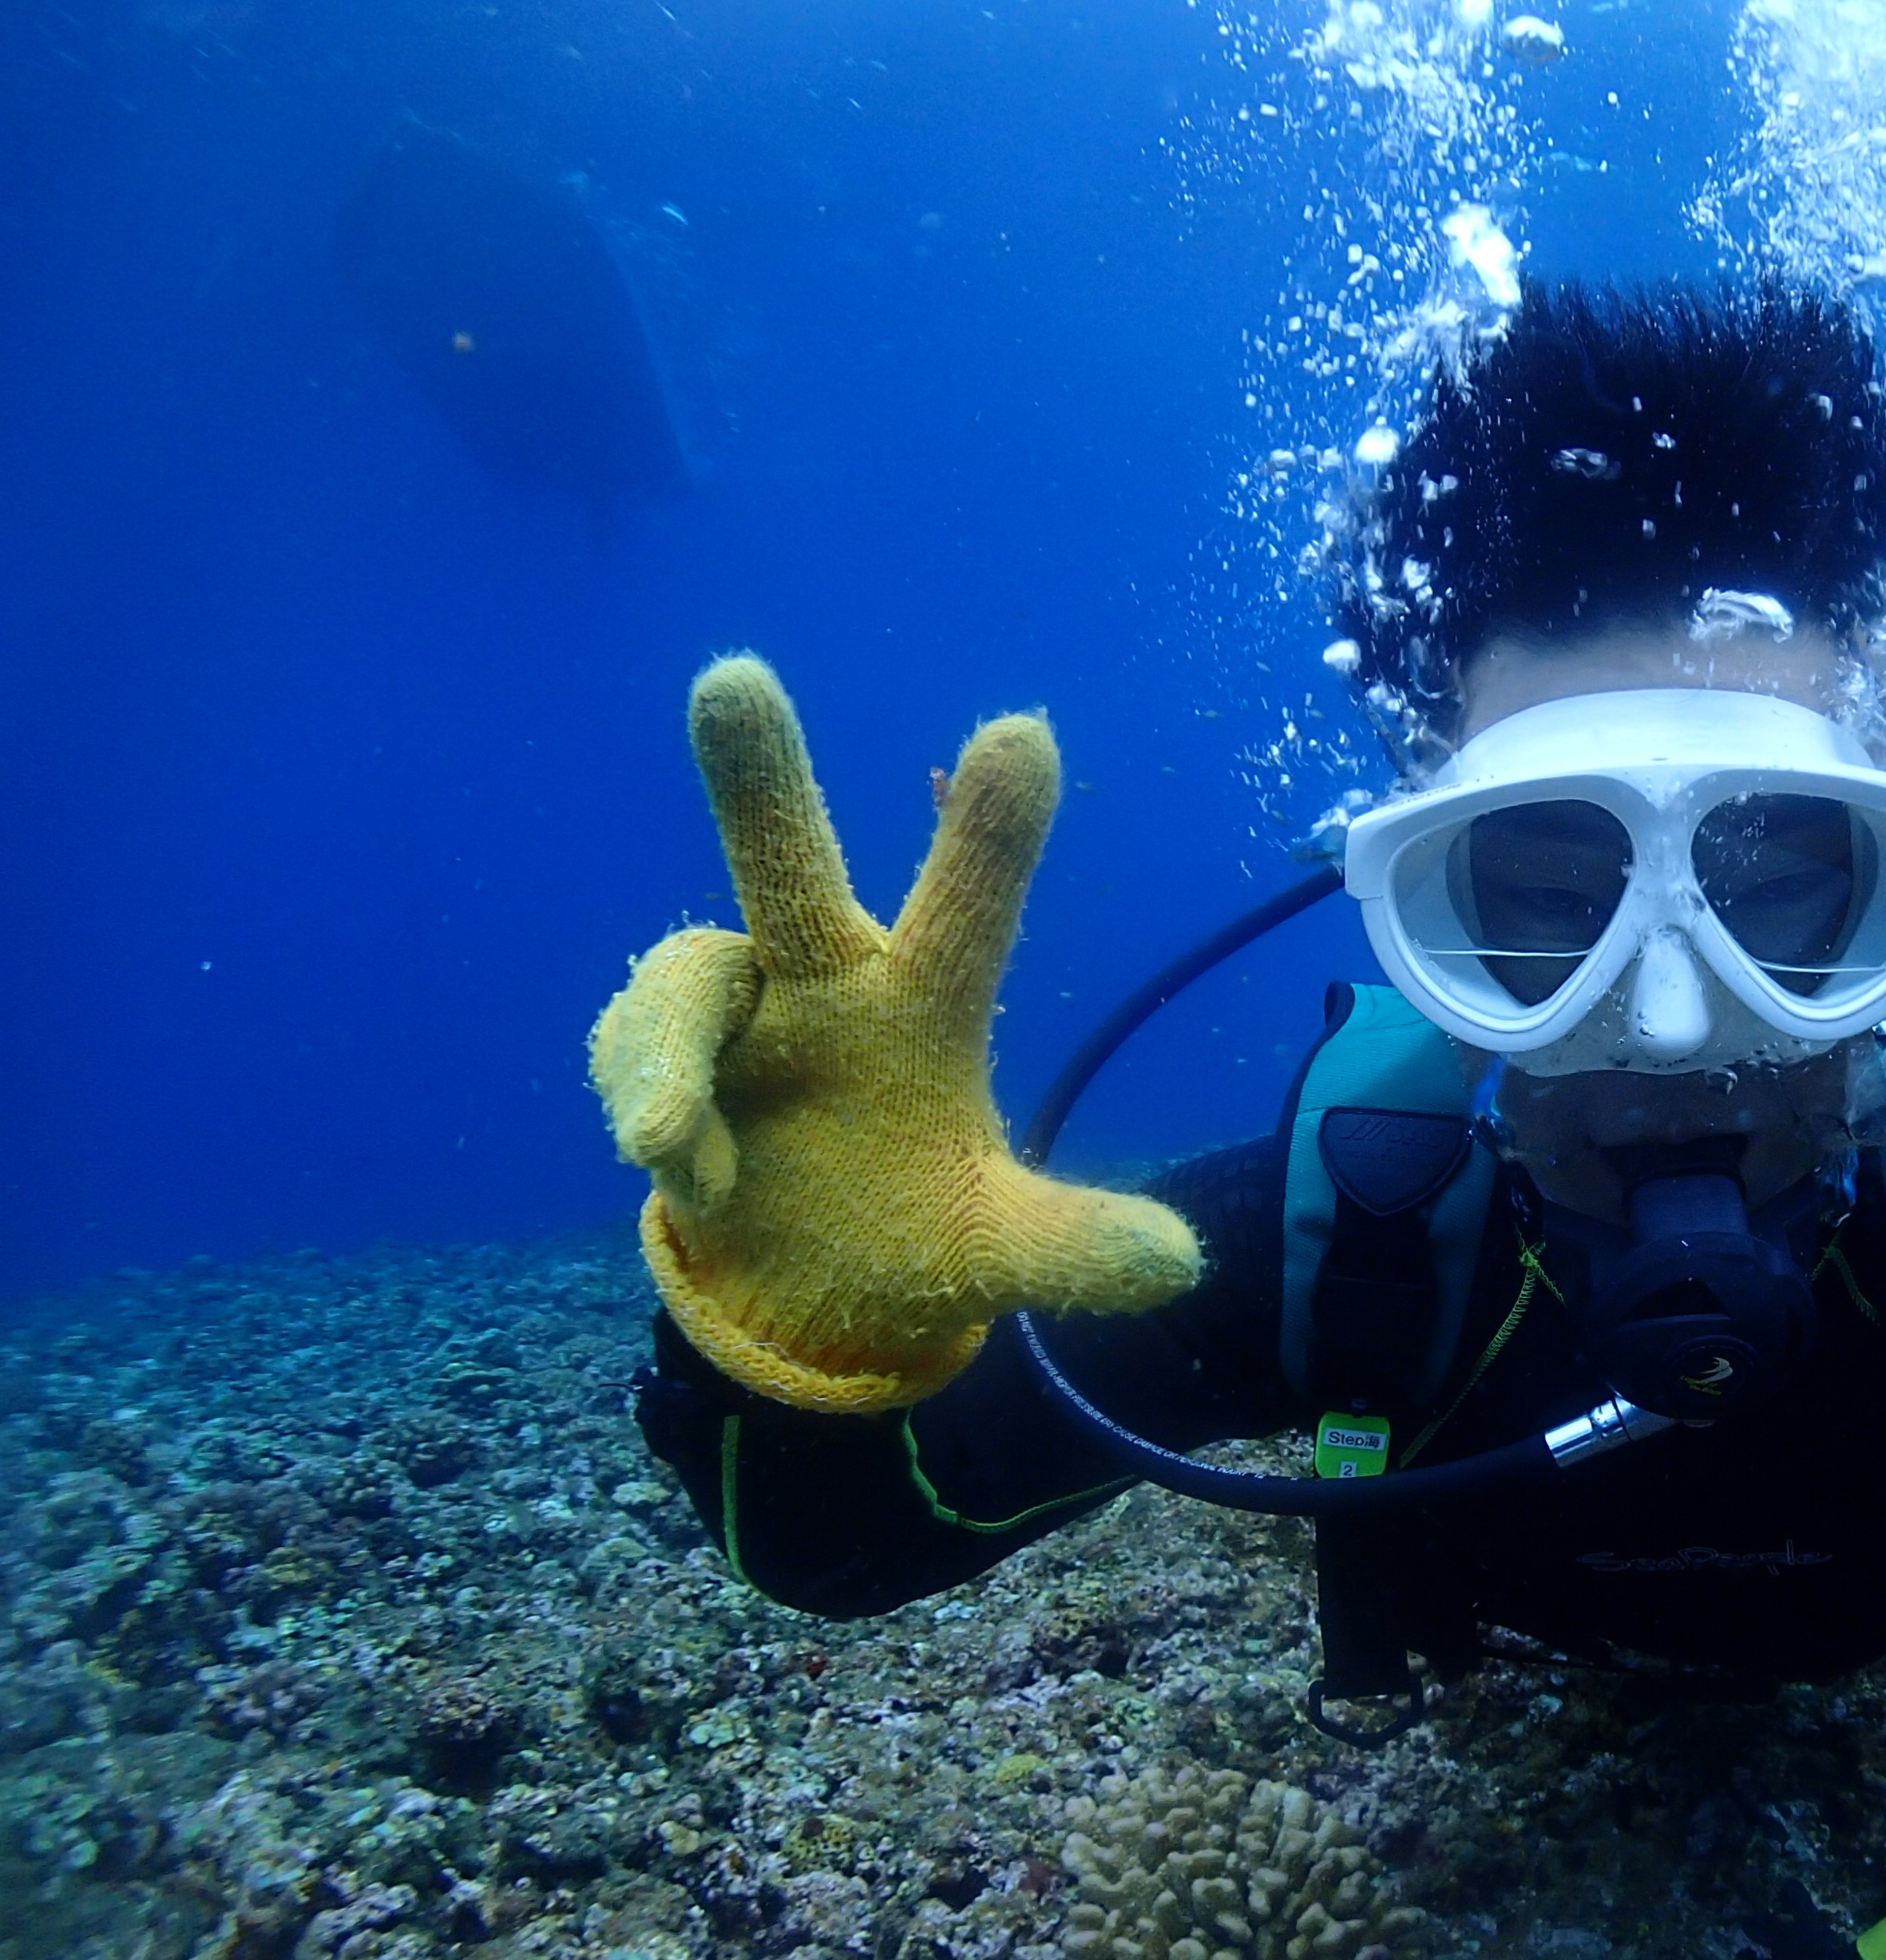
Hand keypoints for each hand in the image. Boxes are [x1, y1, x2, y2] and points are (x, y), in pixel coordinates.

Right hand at [589, 656, 1200, 1411]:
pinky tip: (693, 1176)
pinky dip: (650, 1110)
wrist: (794, 1280)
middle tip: (732, 679)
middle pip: (786, 867)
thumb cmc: (910, 1225)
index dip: (991, 832)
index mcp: (922, 1003)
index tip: (1025, 731)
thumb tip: (1182, 1264)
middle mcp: (822, 978)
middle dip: (758, 782)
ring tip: (677, 1153)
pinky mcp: (651, 1051)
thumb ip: (1074, 1247)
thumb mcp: (1000, 1251)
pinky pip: (629, 1053)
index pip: (968, 910)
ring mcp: (729, 1010)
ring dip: (668, 1068)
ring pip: (683, 988)